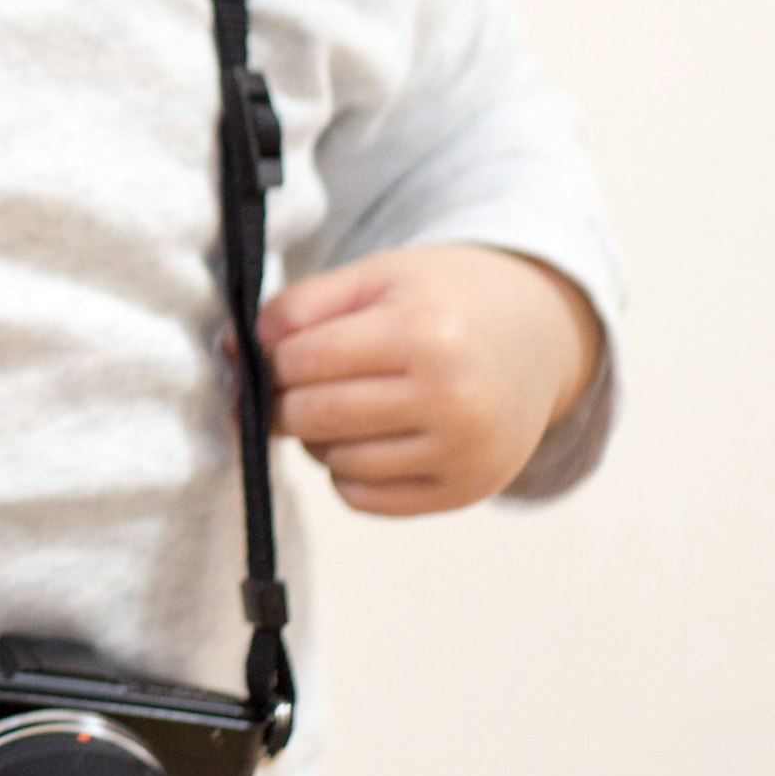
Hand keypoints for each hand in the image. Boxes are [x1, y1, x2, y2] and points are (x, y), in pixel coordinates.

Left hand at [261, 243, 601, 514]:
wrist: (541, 334)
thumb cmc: (444, 299)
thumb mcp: (378, 277)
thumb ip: (300, 307)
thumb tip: (234, 353)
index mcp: (425, 333)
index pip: (302, 360)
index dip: (275, 355)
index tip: (281, 349)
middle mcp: (452, 399)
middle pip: (314, 415)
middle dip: (286, 400)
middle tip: (297, 381)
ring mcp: (464, 452)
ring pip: (334, 461)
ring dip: (317, 436)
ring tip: (344, 402)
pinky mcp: (466, 490)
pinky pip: (363, 498)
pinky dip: (347, 471)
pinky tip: (370, 437)